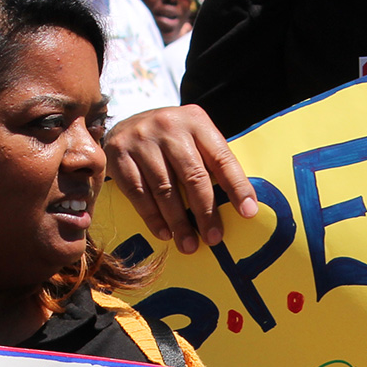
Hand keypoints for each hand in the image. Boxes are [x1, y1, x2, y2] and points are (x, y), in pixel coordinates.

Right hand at [103, 104, 256, 253]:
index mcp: (196, 121)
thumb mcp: (194, 138)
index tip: (248, 213)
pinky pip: (138, 192)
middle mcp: (169, 127)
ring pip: (164, 188)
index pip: (221, 158)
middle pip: (193, 175)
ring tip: (189, 245)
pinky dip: (152, 217)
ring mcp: (141, 140)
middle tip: (214, 238)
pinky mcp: (118, 155)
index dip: (237, 186)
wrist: (127, 122)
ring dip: (178, 222)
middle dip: (206, 212)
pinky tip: (164, 233)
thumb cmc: (171, 139)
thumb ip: (211, 162)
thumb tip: (239, 205)